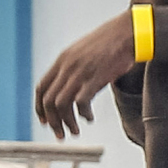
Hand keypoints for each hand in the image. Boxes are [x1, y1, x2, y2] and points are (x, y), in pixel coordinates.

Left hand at [32, 12, 139, 138]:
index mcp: (62, 60)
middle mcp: (67, 67)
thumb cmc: (109, 44)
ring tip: (75, 131)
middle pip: (48, 100)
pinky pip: (81, 103)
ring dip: (66, 122)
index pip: (41, 88)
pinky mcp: (95, 78)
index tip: (45, 121)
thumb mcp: (83, 51)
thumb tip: (68, 86)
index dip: (39, 108)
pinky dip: (83, 115)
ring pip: (61, 105)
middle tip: (61, 134)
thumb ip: (72, 67)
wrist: (128, 33)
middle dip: (52, 122)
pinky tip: (89, 118)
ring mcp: (80, 72)